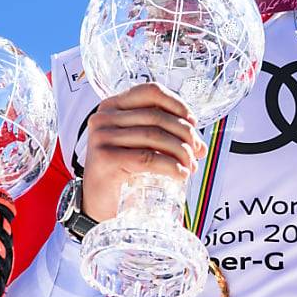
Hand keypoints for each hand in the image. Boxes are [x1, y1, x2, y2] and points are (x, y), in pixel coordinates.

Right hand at [80, 83, 206, 221]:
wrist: (97, 205)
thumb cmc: (119, 174)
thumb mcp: (140, 147)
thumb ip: (165, 138)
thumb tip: (199, 145)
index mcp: (112, 107)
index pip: (150, 92)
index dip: (177, 104)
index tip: (192, 123)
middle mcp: (104, 118)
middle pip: (156, 116)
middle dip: (184, 134)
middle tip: (195, 153)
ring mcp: (102, 137)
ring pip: (154, 136)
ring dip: (180, 151)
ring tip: (189, 166)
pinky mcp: (105, 159)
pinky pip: (147, 158)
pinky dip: (170, 165)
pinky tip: (180, 174)